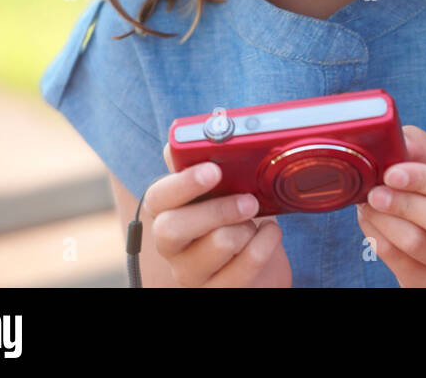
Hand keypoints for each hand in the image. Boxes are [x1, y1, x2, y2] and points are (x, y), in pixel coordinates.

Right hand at [142, 143, 291, 286]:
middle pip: (173, 229)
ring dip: (246, 228)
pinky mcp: (218, 291)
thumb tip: (180, 134)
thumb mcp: (221, 186)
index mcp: (167, 211)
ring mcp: (191, 273)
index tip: (214, 170)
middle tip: (249, 201)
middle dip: (218, 209)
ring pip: (217, 245)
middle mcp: (171, 246)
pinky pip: (244, 268)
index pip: (157, 197)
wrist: (257, 258)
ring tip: (255, 220)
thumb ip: (201, 159)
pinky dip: (265, 244)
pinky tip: (269, 233)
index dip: (183, 183)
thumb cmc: (235, 215)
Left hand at [355, 125, 425, 286]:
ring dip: (385, 221)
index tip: (392, 172)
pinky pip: (399, 261)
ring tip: (367, 203)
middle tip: (374, 192)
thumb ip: (419, 144)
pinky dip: (377, 237)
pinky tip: (369, 220)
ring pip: (420, 244)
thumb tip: (395, 138)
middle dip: (405, 205)